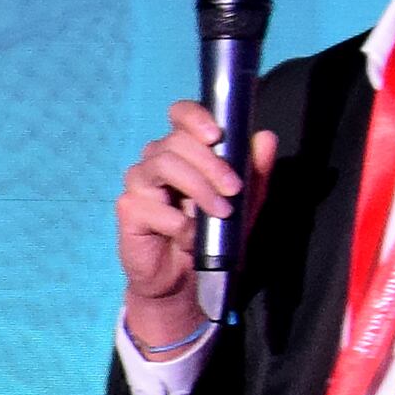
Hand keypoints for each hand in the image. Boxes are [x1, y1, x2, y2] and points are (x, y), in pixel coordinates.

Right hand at [116, 100, 277, 349]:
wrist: (188, 281)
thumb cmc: (213, 236)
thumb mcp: (244, 203)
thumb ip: (255, 172)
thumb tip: (265, 137)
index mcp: (183, 150)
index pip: (180, 114)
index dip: (194, 116)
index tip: (217, 136)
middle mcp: (156, 160)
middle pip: (175, 141)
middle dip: (210, 163)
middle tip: (233, 188)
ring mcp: (139, 184)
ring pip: (162, 165)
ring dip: (197, 187)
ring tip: (220, 212)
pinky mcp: (129, 211)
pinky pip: (153, 208)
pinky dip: (180, 224)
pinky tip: (191, 239)